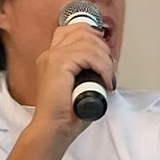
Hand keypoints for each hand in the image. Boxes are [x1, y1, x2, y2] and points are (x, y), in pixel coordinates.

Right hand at [29, 22, 115, 144]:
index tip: (105, 57)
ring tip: (108, 78)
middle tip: (109, 71)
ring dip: (106, 60)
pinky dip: (103, 67)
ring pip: (89, 42)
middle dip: (103, 49)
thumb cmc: (67, 115)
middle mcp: (50, 53)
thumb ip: (88, 71)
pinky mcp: (58, 63)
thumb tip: (109, 63)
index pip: (74, 30)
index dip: (94, 37)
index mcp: (52, 56)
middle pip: (83, 32)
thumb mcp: (81, 86)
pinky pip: (88, 55)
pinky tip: (105, 82)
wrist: (53, 130)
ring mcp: (53, 56)